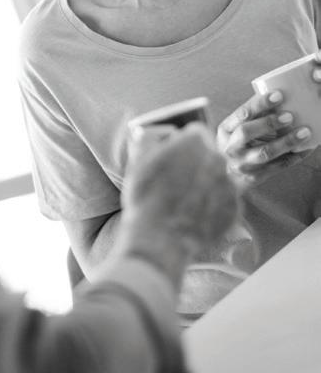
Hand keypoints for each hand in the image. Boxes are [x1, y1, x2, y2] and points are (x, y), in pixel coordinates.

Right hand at [119, 124, 237, 284]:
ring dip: (205, 184)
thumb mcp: (138, 158)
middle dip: (196, 163)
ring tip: (184, 201)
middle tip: (177, 181)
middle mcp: (218, 159)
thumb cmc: (145, 197)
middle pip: (209, 154)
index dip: (183, 143)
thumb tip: (165, 132)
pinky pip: (224, 201)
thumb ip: (151, 136)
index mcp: (195, 142)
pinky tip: (194, 214)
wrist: (159, 239)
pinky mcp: (235, 209)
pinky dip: (212, 205)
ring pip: (217, 177)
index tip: (175, 155)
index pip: (195, 132)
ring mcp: (229, 185)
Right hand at [217, 89, 312, 187]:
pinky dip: (295, 156)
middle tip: (290, 116)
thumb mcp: (233, 128)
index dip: (259, 104)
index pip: (241, 114)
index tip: (278, 95)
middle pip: (246, 132)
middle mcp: (230, 147)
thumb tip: (274, 98)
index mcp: (225, 130)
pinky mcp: (255, 177)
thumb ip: (249, 115)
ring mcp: (242, 164)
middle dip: (269, 123)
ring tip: (305, 132)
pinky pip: (278, 166)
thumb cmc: (236, 143)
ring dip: (286, 141)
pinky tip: (307, 147)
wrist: (225, 175)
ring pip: (265, 152)